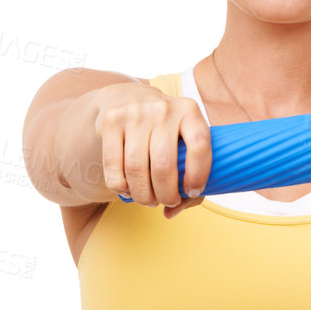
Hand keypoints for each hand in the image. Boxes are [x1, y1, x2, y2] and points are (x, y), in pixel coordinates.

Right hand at [88, 83, 210, 216]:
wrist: (127, 97)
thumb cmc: (164, 130)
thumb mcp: (183, 142)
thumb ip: (189, 179)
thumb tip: (171, 212)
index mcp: (189, 111)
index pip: (199, 145)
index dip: (198, 175)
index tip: (192, 191)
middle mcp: (162, 109)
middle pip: (163, 165)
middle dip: (166, 195)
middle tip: (166, 201)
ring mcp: (134, 113)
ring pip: (136, 169)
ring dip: (143, 195)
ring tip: (148, 199)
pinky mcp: (111, 121)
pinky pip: (113, 167)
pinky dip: (121, 188)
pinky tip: (128, 189)